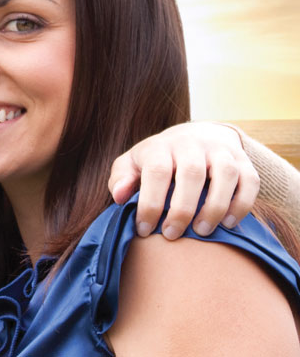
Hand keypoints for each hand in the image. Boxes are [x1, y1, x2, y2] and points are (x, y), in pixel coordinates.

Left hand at [107, 122, 259, 239]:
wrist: (197, 134)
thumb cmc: (158, 158)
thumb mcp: (133, 163)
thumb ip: (121, 178)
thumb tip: (118, 197)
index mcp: (161, 146)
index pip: (157, 172)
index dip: (150, 203)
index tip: (144, 230)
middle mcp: (192, 144)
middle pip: (191, 173)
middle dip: (182, 209)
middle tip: (172, 235)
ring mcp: (220, 150)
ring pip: (225, 175)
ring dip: (215, 207)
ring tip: (202, 232)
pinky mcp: (243, 160)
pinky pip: (249, 181)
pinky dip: (242, 204)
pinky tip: (228, 224)